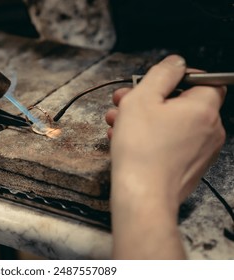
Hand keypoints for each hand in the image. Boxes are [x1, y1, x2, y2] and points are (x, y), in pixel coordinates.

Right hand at [105, 55, 225, 258]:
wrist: (142, 195)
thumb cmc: (141, 150)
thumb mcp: (143, 98)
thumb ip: (162, 73)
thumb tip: (176, 63)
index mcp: (204, 109)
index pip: (206, 80)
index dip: (178, 77)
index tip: (155, 82)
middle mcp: (209, 130)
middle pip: (182, 102)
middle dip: (148, 99)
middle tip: (124, 101)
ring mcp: (200, 151)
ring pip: (172, 123)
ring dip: (143, 118)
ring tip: (116, 121)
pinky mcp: (188, 166)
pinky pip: (171, 142)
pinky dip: (150, 137)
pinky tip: (124, 138)